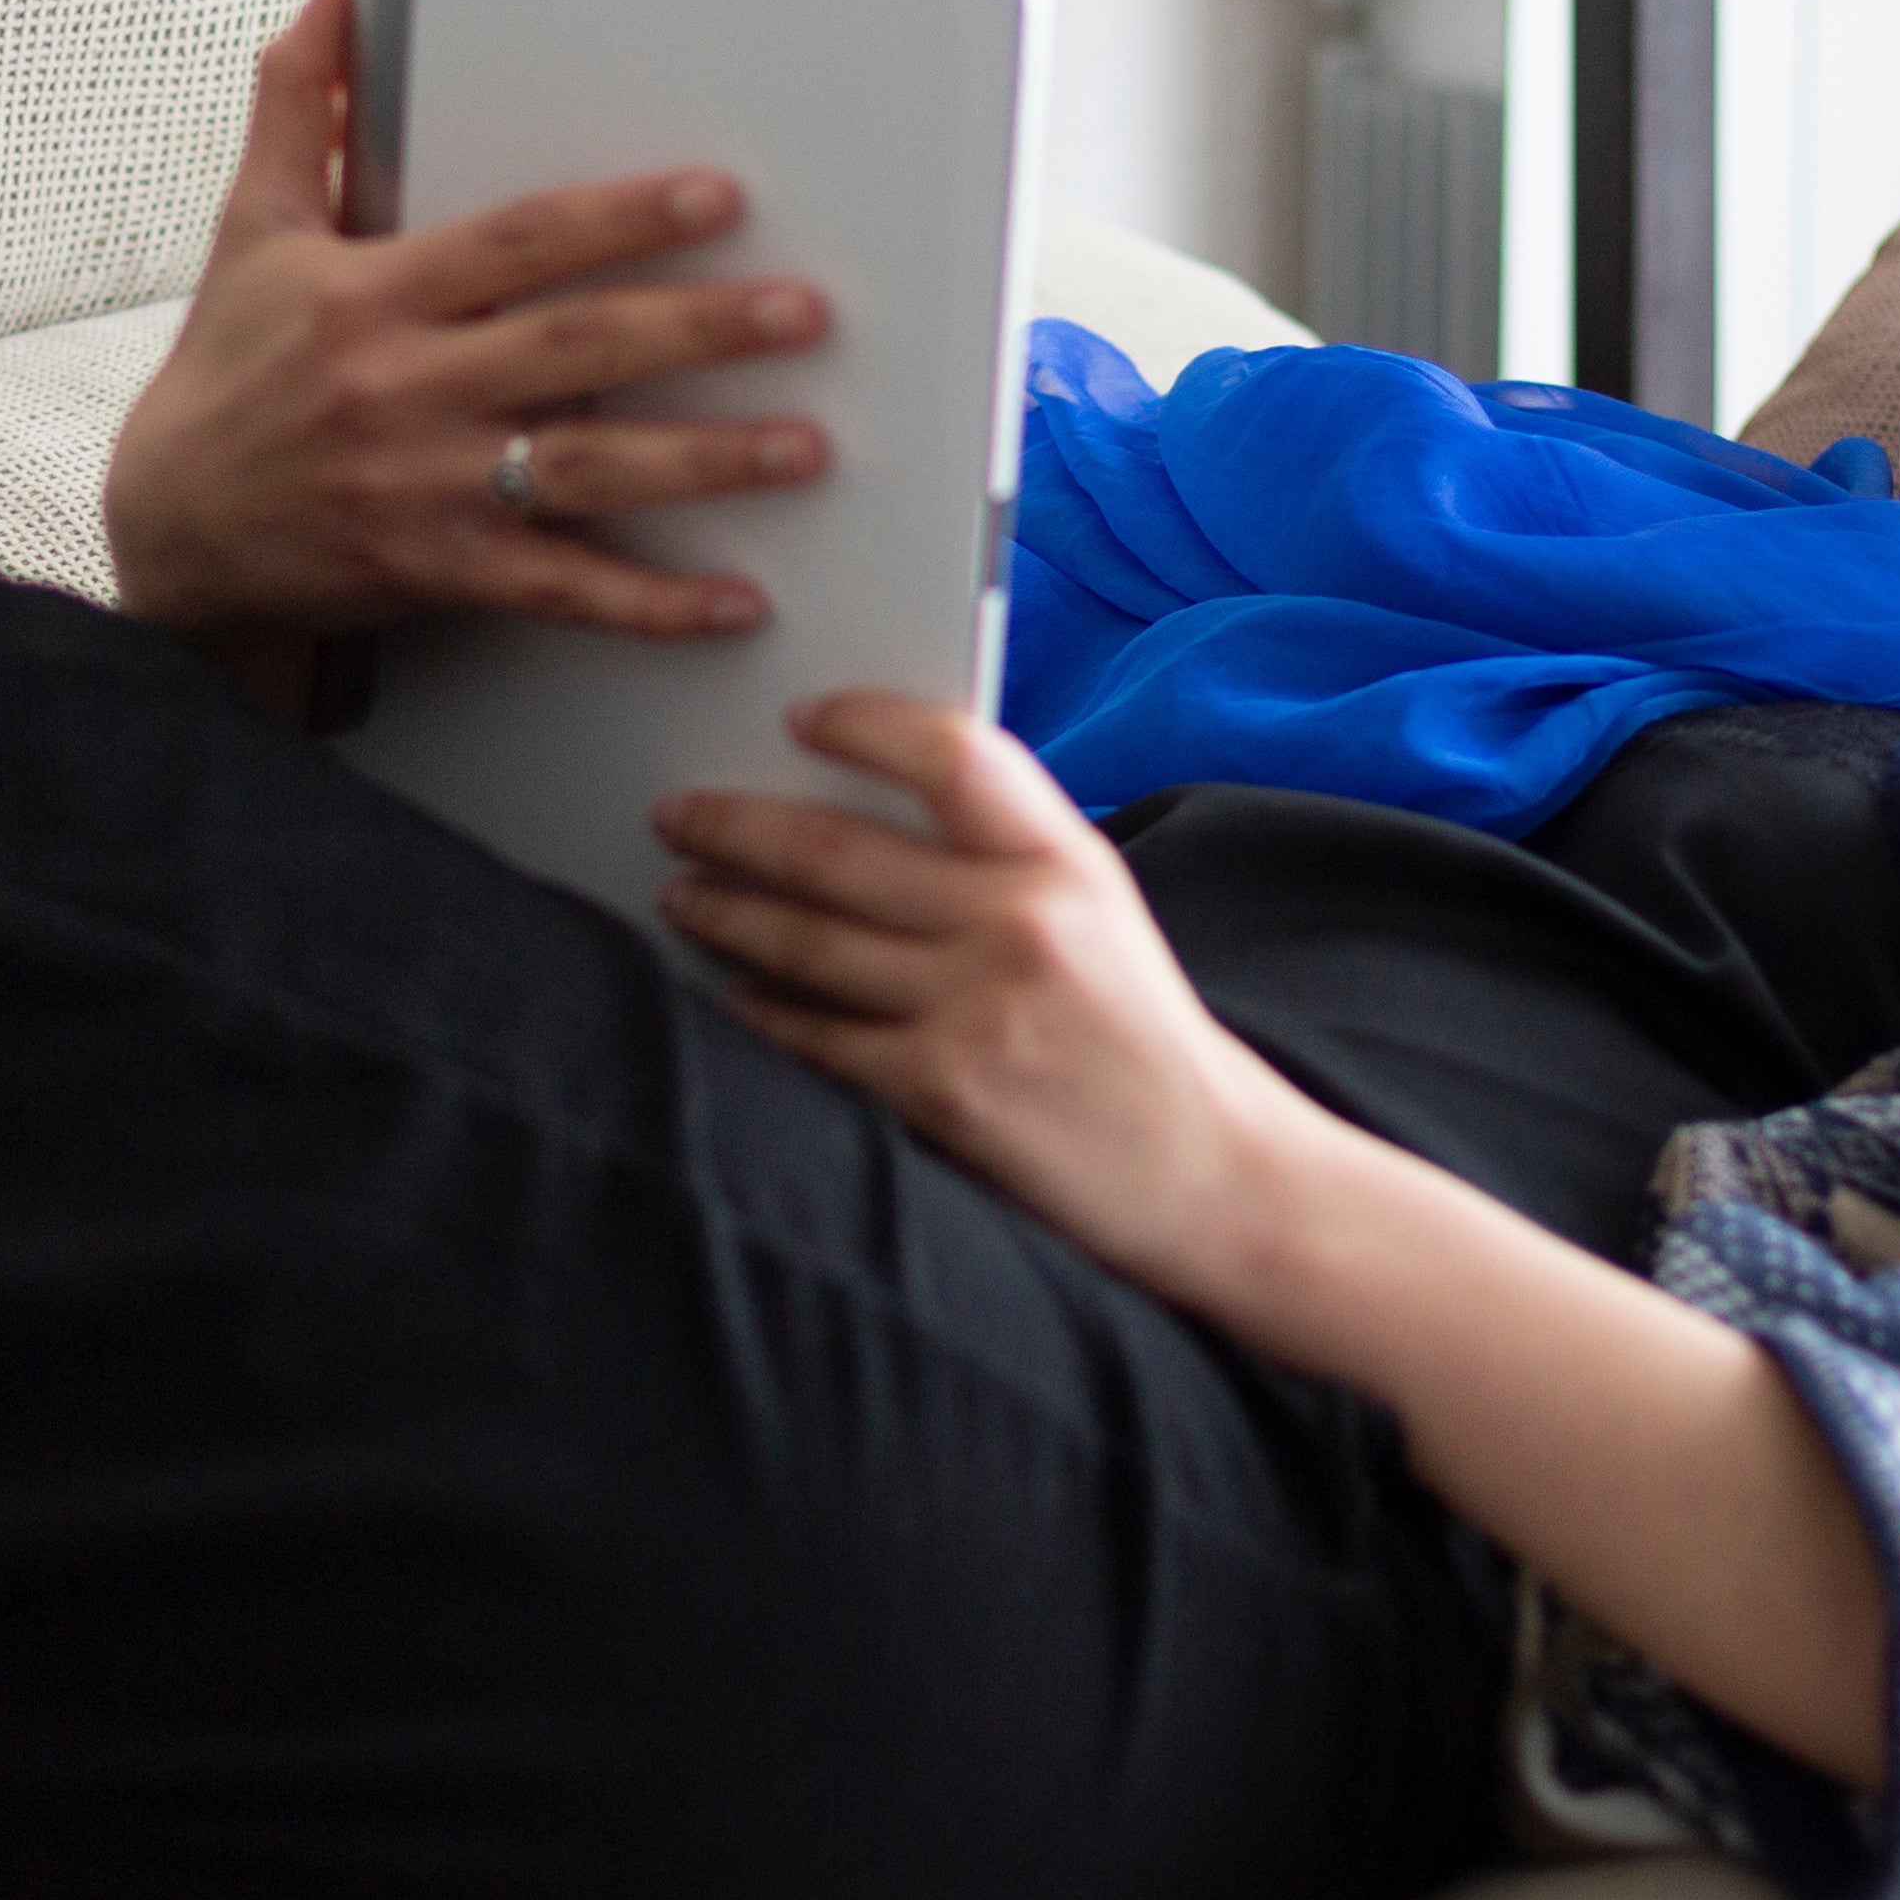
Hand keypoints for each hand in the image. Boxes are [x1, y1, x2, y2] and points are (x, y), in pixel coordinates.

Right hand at [103, 0, 833, 655]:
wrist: (166, 535)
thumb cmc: (224, 375)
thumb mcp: (252, 226)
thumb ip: (303, 98)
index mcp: (374, 292)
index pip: (518, 242)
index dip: (621, 216)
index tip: (717, 195)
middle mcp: (406, 387)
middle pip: (576, 347)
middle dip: (699, 328)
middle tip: (803, 311)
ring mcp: (428, 487)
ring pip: (587, 469)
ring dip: (704, 462)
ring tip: (804, 446)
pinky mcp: (440, 573)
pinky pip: (563, 589)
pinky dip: (653, 604)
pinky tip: (736, 601)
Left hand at [679, 708, 1897, 1786]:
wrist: (1221, 1183)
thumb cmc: (1149, 1051)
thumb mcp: (1108, 920)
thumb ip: (1011, 861)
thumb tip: (872, 815)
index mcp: (1071, 862)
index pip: (952, 751)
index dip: (863, 722)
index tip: (803, 716)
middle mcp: (1024, 923)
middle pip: (841, 850)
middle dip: (739, 827)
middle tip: (679, 812)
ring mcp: (979, 1010)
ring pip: (810, 942)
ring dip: (727, 913)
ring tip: (682, 894)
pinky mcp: (945, 1093)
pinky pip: (819, 1040)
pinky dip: (761, 1014)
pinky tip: (727, 996)